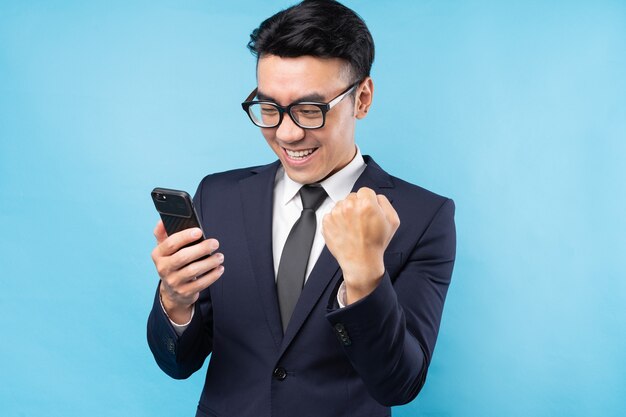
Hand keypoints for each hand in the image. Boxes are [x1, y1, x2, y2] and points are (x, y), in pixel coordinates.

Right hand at [151, 221, 224, 323]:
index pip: (170, 243)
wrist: (172, 291)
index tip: (199, 231)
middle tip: (215, 243)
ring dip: (210, 262)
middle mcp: (163, 268)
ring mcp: (173, 282)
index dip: (185, 236)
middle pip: (183, 257)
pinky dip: (212, 275)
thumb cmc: (172, 263)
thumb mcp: (164, 249)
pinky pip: (201, 284)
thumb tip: (162, 221)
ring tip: (220, 256)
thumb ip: (163, 233)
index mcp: (158, 254)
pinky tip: (219, 268)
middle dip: (201, 249)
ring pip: (193, 271)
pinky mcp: (184, 292)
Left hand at [322, 187, 399, 304]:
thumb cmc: (376, 243)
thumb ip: (384, 202)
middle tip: (361, 221)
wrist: (361, 262)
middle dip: (357, 206)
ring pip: (341, 204)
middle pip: (352, 197)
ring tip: (352, 227)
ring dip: (346, 212)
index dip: (368, 201)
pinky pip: (331, 214)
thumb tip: (375, 196)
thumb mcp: (392, 221)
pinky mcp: (327, 222)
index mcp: (366, 203)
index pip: (365, 191)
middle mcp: (349, 206)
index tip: (368, 211)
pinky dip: (337, 221)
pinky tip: (344, 231)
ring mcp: (336, 214)